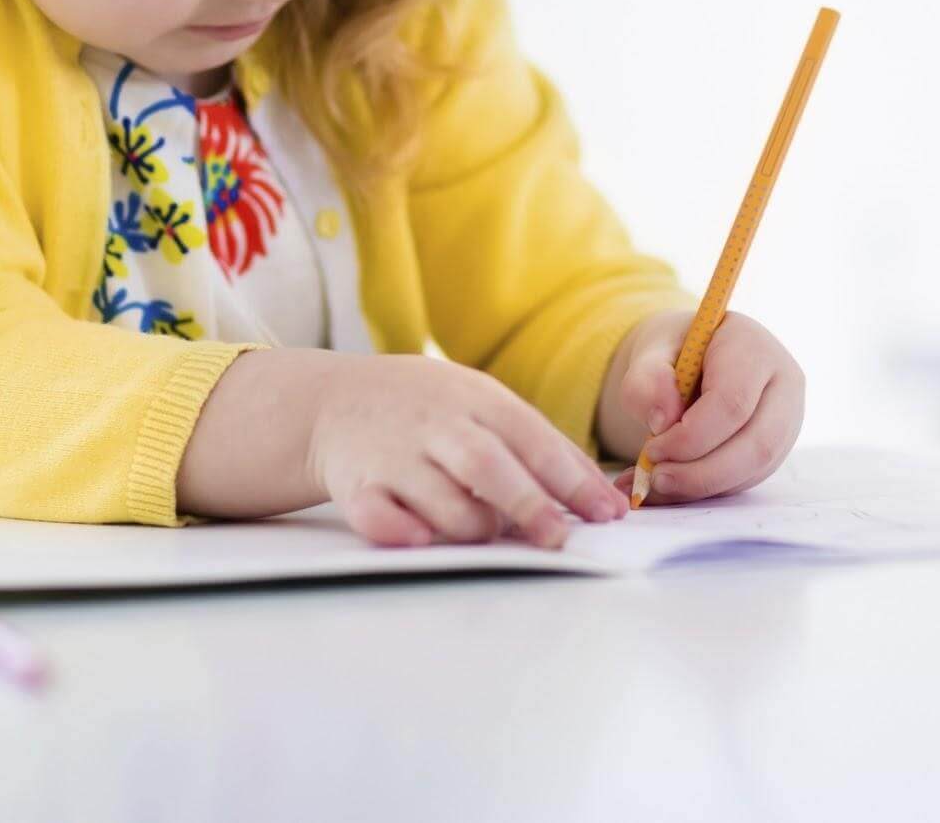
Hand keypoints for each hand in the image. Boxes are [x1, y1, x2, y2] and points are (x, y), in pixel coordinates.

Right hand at [307, 353, 628, 549]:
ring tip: (490, 537)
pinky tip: (420, 540)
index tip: (606, 515)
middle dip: (528, 504)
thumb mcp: (482, 403)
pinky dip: (398, 529)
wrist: (333, 400)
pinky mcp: (355, 485)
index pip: (532, 438)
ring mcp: (394, 453)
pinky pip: (376, 514)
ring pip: (440, 496)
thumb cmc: (428, 409)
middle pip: (487, 464)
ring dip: (472, 525)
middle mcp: (436, 423)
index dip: (572, 478)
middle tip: (559, 539)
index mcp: (475, 399)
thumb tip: (598, 495)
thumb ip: (537, 444)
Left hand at [607, 310, 803, 503]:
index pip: (732, 402)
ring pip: (757, 467)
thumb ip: (647, 380)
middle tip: (657, 478)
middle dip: (703, 472)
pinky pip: (750, 477)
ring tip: (660, 482)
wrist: (696, 356)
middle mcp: (783, 382)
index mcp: (753, 347)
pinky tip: (676, 484)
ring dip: (705, 484)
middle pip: (757, 442)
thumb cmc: (676, 350)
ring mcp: (788, 417)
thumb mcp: (651, 352)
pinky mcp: (779, 446)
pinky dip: (710, 488)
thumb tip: (662, 421)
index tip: (652, 450)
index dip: (691, 436)